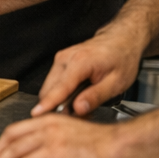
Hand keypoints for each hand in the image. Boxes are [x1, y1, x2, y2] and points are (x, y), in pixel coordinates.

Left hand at [0, 114, 128, 157]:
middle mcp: (46, 125)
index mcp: (50, 120)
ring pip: (15, 151)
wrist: (119, 144)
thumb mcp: (73, 139)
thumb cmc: (103, 145)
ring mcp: (50, 138)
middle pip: (10, 138)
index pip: (17, 130)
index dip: (2, 143)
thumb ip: (56, 146)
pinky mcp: (55, 152)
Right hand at [30, 25, 146, 117]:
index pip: (59, 88)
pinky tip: (78, 97)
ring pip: (49, 88)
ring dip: (60, 102)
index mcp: (80, 62)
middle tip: (80, 117)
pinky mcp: (60, 62)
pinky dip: (61, 94)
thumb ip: (95, 96)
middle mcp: (65, 59)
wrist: (121, 40)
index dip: (48, 103)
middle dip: (58, 107)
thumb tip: (78, 109)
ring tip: (82, 107)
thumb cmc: (121, 58)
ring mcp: (60, 59)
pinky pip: (53, 83)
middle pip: (49, 90)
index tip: (37, 114)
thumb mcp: (116, 82)